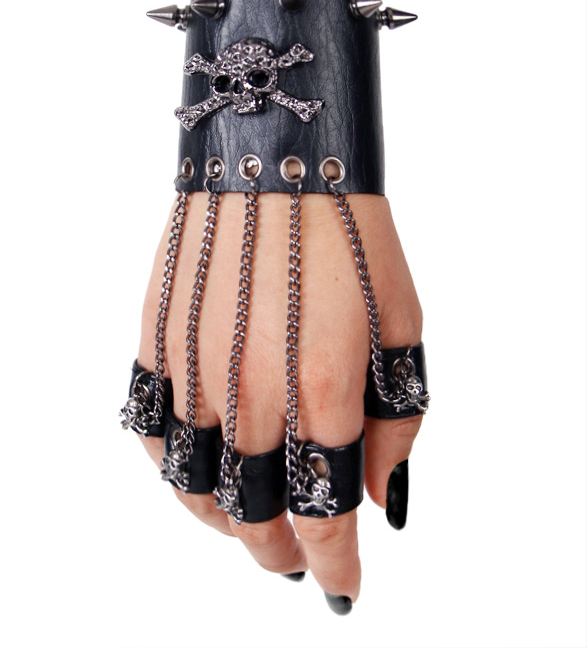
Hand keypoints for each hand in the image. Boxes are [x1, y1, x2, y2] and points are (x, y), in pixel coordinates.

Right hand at [136, 190, 422, 605]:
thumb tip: (382, 498)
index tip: (342, 585)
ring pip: (191, 486)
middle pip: (252, 514)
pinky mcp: (156, 339)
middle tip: (296, 558)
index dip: (334, 565)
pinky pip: (148, 429)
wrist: (276, 156)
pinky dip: (172, 465)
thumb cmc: (352, 235)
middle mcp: (249, 388)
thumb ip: (398, 420)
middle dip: (278, 553)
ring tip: (248, 519)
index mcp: (323, 387)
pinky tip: (200, 460)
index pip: (324, 515)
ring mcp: (193, 366)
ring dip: (222, 521)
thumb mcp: (404, 324)